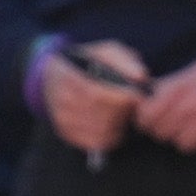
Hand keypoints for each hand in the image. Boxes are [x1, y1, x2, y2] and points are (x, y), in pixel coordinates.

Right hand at [40, 38, 149, 153]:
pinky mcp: (66, 133)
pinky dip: (110, 136)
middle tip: (131, 105)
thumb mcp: (104, 53)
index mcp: (69, 75)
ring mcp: (63, 118)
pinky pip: (96, 143)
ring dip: (119, 125)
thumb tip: (140, 77)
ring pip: (102, 132)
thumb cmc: (87, 63)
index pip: (97, 94)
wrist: (56, 76)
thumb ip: (124, 61)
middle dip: (123, 112)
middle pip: (102, 116)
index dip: (121, 98)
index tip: (136, 96)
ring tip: (121, 113)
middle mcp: (62, 99)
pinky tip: (112, 124)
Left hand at [133, 26, 195, 154]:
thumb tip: (151, 93)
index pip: (146, 116)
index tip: (152, 115)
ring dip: (187, 137)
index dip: (147, 117)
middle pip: (161, 134)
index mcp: (181, 88)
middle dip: (166, 128)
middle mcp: (191, 109)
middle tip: (179, 118)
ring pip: (183, 145)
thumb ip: (174, 83)